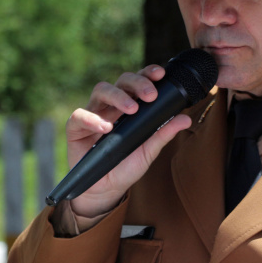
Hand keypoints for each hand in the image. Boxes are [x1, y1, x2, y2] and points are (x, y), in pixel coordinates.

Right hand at [64, 64, 191, 218]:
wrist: (105, 189)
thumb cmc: (126, 166)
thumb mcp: (148, 151)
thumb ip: (164, 134)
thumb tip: (185, 118)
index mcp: (129, 106)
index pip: (137, 82)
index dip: (147, 73)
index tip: (161, 74)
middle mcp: (111, 106)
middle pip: (121, 81)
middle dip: (137, 83)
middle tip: (150, 95)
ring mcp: (93, 114)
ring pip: (101, 90)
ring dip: (117, 96)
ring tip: (131, 109)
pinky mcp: (75, 128)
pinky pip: (79, 115)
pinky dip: (92, 119)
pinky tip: (106, 128)